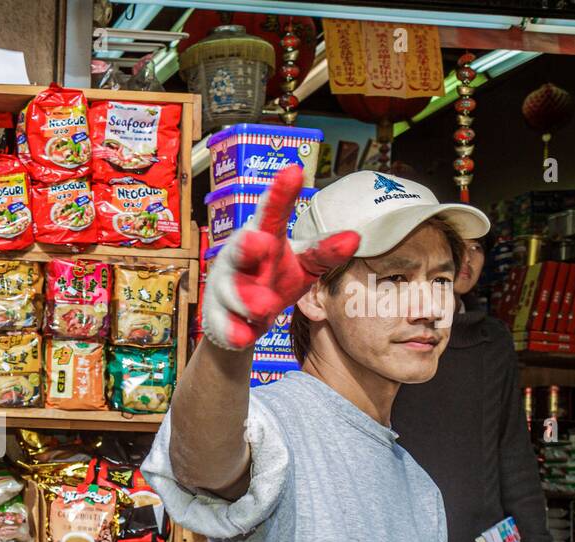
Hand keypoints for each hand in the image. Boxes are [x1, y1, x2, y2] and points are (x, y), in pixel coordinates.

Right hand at [201, 164, 359, 349]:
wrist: (241, 320)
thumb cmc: (274, 278)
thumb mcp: (303, 265)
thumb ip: (324, 252)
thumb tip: (355, 238)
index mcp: (264, 237)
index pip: (272, 214)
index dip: (281, 194)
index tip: (293, 171)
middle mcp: (241, 258)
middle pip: (240, 248)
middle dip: (246, 245)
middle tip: (259, 241)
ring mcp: (226, 288)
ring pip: (233, 291)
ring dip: (247, 299)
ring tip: (264, 309)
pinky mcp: (219, 318)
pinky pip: (224, 325)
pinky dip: (234, 332)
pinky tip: (242, 337)